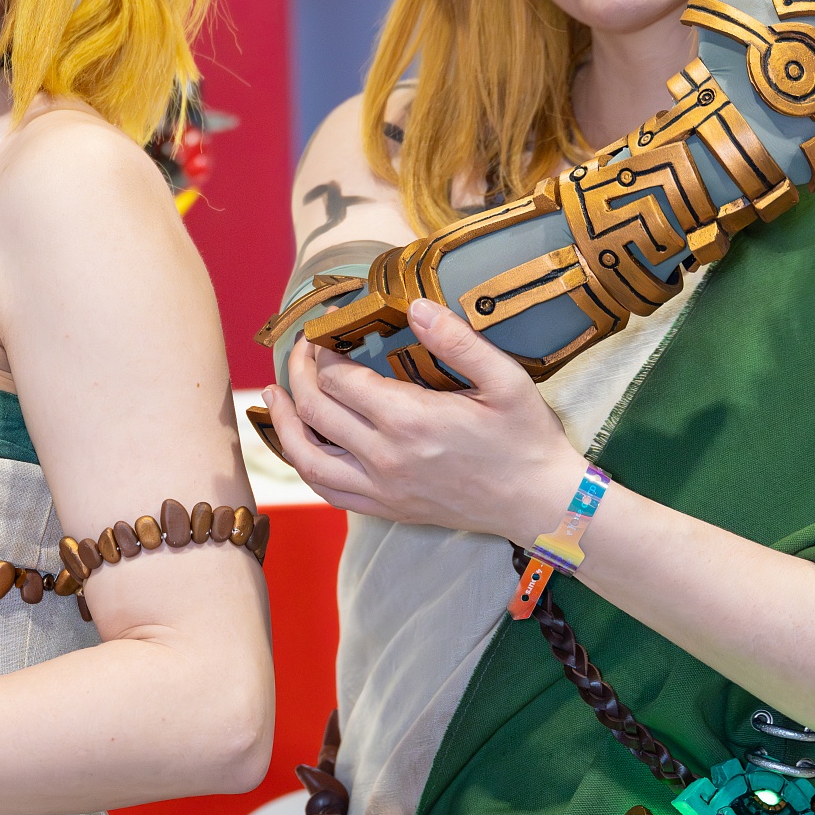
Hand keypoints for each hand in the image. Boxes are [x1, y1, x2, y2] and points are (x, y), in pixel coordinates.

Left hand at [266, 297, 584, 538]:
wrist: (540, 503)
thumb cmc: (526, 439)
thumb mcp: (506, 380)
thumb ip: (459, 341)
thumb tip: (416, 306)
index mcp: (411, 420)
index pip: (341, 380)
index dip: (325, 351)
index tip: (326, 332)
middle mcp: (386, 457)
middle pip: (317, 411)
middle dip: (300, 374)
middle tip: (300, 351)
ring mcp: (383, 489)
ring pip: (308, 458)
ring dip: (285, 423)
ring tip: (273, 395)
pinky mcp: (387, 509)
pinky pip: (328, 491)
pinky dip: (305, 466)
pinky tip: (301, 444)